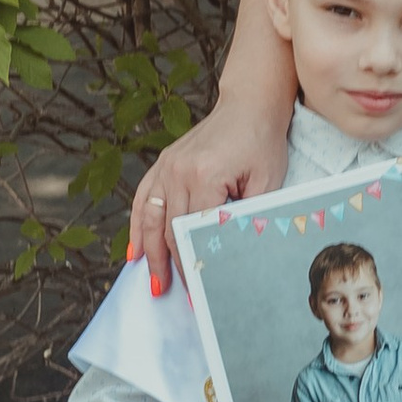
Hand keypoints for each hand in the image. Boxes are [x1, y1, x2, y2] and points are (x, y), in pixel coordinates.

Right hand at [130, 92, 289, 295]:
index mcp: (205, 175)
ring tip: (154, 282)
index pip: (194, 232)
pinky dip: (138, 227)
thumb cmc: (262, 142)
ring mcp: (167, 165)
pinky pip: (143, 199)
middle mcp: (179, 171)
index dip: (195, 264)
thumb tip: (233, 254)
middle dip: (172, 266)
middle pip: (170, 230)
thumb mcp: (267, 182)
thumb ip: (247, 216)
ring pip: (151, 219)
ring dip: (150, 253)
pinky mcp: (164, 163)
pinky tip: (135, 252)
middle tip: (176, 295)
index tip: (201, 290)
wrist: (248, 105)